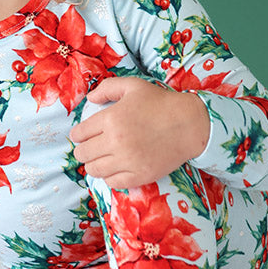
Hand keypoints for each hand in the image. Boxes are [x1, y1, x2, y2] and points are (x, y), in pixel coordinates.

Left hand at [68, 77, 209, 188]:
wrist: (189, 124)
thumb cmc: (160, 103)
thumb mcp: (133, 86)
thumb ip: (107, 88)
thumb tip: (89, 99)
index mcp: (111, 119)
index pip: (79, 133)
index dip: (77, 134)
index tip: (81, 135)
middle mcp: (116, 141)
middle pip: (83, 154)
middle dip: (83, 149)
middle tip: (90, 147)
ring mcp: (128, 161)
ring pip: (94, 170)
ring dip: (93, 164)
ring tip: (100, 158)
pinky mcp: (139, 175)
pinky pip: (112, 182)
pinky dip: (109, 176)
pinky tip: (115, 168)